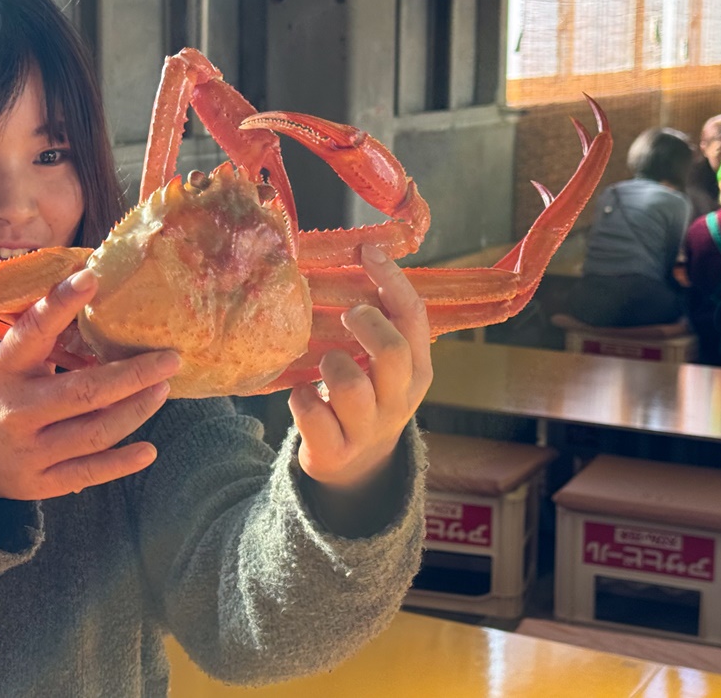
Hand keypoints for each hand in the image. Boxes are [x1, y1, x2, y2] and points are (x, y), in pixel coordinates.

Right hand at [0, 268, 179, 501]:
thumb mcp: (4, 360)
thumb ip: (43, 339)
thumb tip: (95, 295)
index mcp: (4, 369)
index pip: (33, 331)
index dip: (61, 303)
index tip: (92, 277)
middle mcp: (16, 410)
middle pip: (84, 392)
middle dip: (133, 374)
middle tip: (170, 358)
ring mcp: (29, 451)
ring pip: (95, 432)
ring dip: (136, 410)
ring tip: (162, 389)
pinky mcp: (41, 482)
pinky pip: (89, 472)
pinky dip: (122, 462)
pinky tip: (149, 449)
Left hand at [289, 245, 432, 492]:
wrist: (357, 470)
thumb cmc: (368, 399)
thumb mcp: (387, 366)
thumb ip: (383, 325)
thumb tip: (363, 258)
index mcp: (418, 372)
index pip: (414, 318)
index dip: (392, 280)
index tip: (368, 251)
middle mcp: (398, 401)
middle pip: (392, 352)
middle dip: (366, 323)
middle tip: (347, 315)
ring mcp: (367, 429)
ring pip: (349, 385)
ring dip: (331, 363)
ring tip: (326, 364)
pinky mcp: (334, 451)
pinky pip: (311, 413)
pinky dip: (302, 397)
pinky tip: (305, 394)